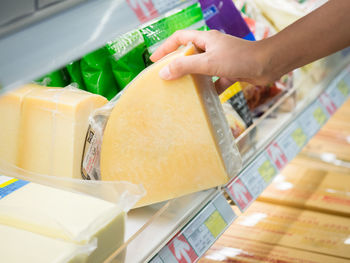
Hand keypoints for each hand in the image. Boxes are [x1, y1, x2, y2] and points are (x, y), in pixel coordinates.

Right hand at [150, 30, 271, 93]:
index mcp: (206, 39)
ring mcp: (221, 60)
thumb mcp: (208, 62)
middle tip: (166, 76)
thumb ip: (185, 66)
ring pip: (202, 68)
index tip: (153, 60)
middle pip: (189, 54)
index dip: (165, 48)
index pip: (179, 38)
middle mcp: (212, 47)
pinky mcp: (230, 71)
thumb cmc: (239, 58)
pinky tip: (206, 99)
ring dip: (193, 78)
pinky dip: (210, 89)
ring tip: (182, 89)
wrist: (268, 65)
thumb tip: (163, 73)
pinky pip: (215, 80)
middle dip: (177, 64)